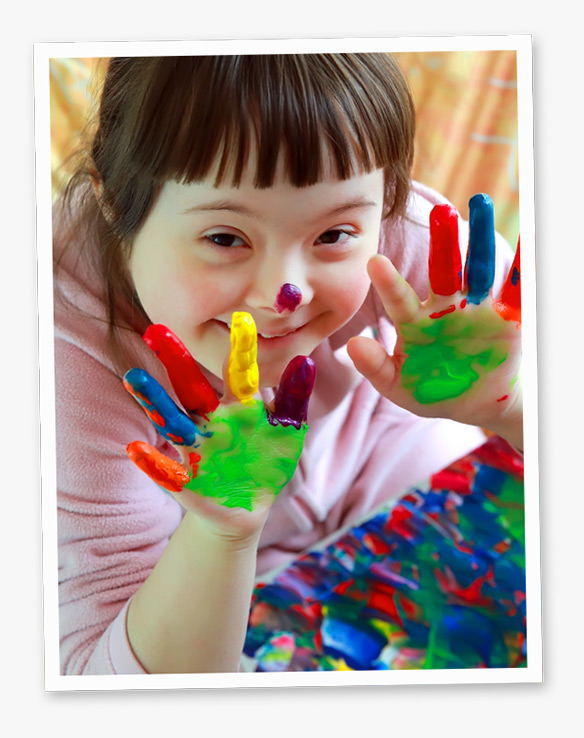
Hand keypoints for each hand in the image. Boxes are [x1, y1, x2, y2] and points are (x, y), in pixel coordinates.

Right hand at [123, 313, 315, 540]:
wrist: (248, 508)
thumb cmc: (268, 462)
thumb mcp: (287, 431)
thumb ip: (294, 399)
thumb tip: (304, 361)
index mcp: (238, 407)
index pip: (238, 372)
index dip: (240, 349)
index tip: (240, 318)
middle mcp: (211, 421)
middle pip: (192, 387)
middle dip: (176, 361)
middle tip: (156, 330)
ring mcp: (196, 449)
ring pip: (173, 421)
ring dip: (154, 401)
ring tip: (134, 377)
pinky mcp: (186, 481)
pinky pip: (166, 471)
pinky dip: (152, 462)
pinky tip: (136, 450)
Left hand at [348, 194, 521, 434]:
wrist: (476, 404)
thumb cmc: (432, 391)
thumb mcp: (400, 387)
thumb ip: (376, 368)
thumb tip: (352, 345)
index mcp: (415, 322)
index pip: (400, 301)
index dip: (388, 283)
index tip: (374, 261)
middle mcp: (445, 308)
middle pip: (442, 271)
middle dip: (442, 243)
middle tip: (440, 211)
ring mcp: (476, 309)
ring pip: (478, 269)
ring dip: (479, 240)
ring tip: (479, 205)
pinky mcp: (506, 317)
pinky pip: (515, 291)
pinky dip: (522, 268)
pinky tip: (527, 244)